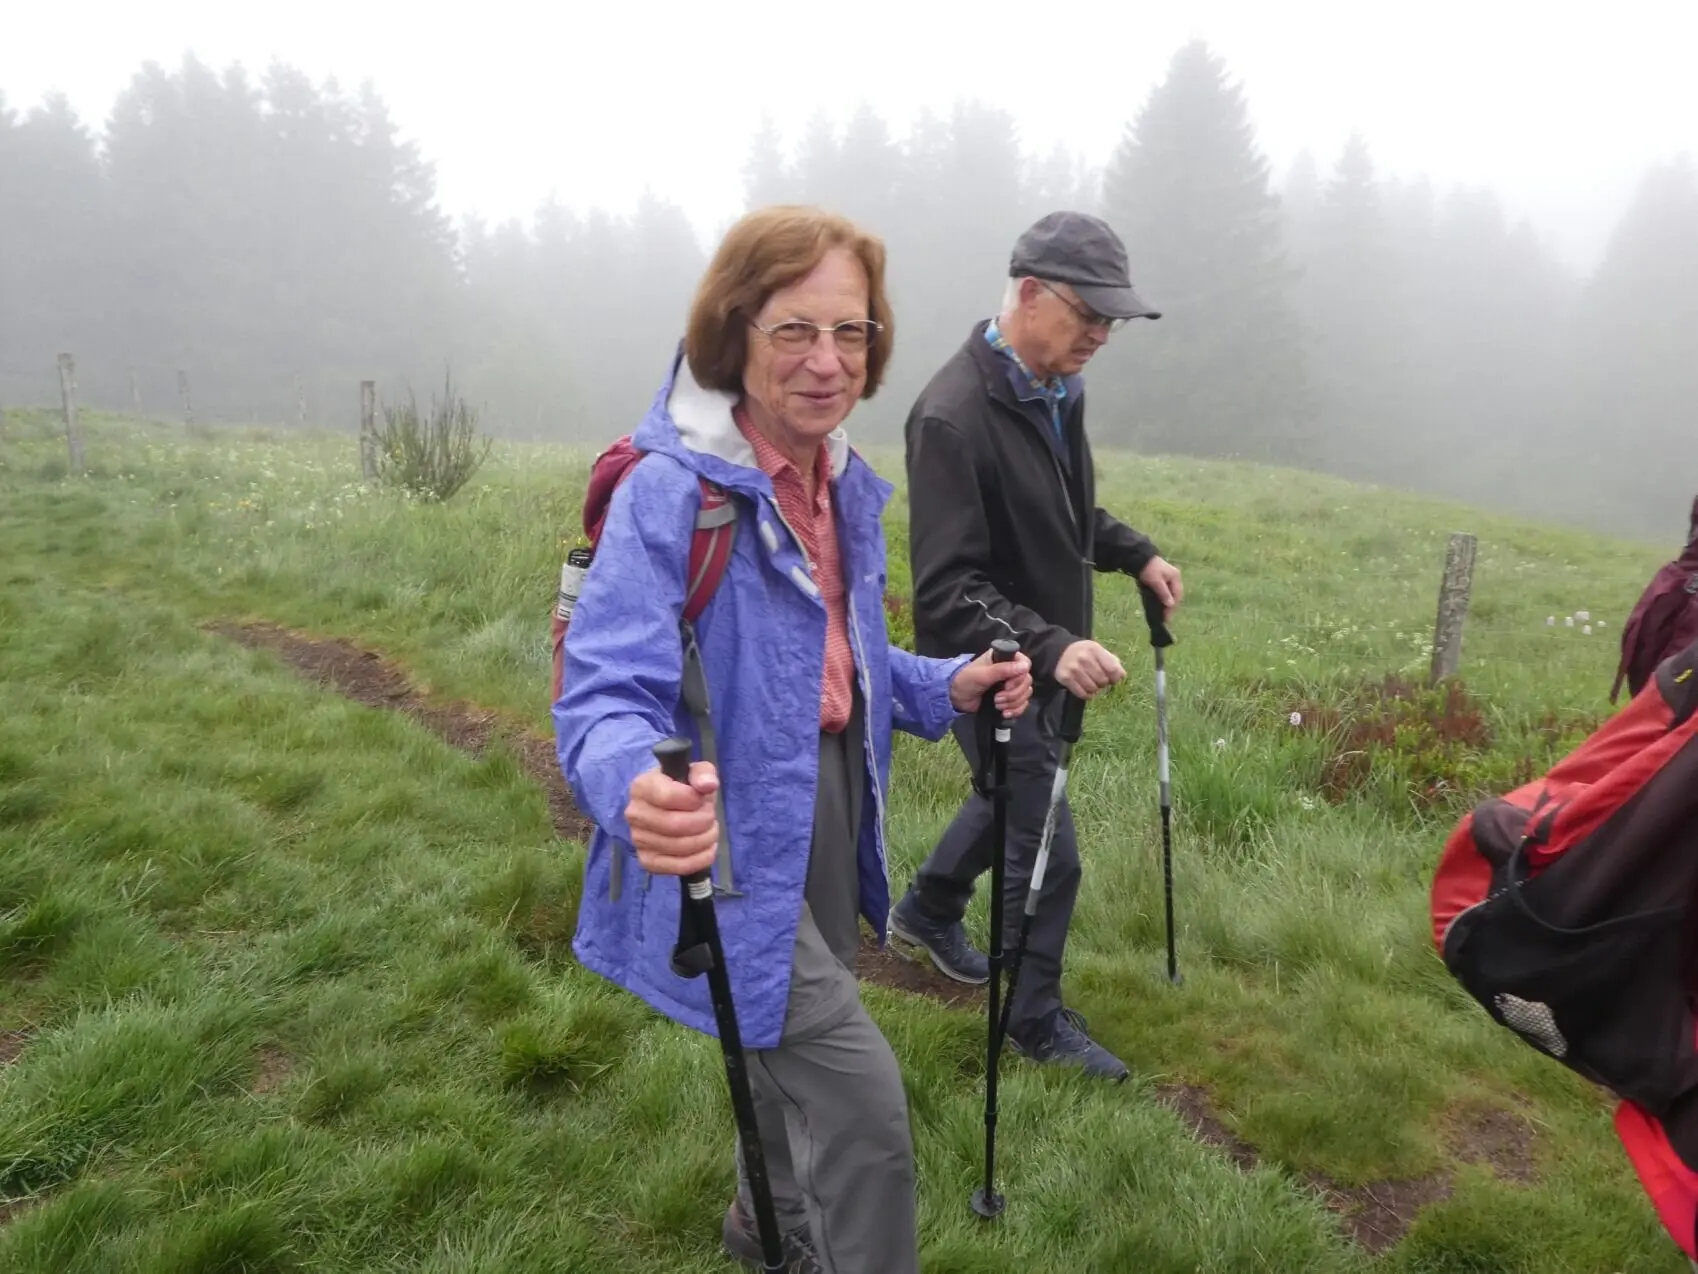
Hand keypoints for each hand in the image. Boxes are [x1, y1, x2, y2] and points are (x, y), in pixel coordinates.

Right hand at [624, 760, 719, 875]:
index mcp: (642, 786)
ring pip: (679, 847)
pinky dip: (701, 859)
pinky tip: (707, 848)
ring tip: (710, 830)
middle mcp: (635, 814)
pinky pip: (678, 867)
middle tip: (710, 816)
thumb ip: (703, 773)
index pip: (668, 797)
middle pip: (675, 824)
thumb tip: (708, 784)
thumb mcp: (694, 773)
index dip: (693, 800)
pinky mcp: (648, 861)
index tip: (703, 798)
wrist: (667, 808)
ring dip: (705, 839)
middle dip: (703, 821)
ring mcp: (638, 839)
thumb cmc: (682, 788)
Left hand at [949, 647, 1033, 716]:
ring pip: (1025, 694)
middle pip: (1026, 681)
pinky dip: (1015, 710)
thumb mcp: (982, 674)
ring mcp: (1011, 685)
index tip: (1006, 685)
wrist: (956, 698)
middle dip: (1013, 694)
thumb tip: (1024, 666)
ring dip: (1012, 703)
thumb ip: (1002, 670)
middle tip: (997, 698)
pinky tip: (1004, 713)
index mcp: (1004, 658)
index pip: (1025, 664)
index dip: (1019, 677)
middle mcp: (1010, 670)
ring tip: (996, 705)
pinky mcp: (1010, 699)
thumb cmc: (966, 680)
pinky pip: (1022, 705)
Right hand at [1055, 639, 1124, 698]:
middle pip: (1102, 680)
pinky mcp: (1065, 678)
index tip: (1113, 679)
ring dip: (1095, 690)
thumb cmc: (1086, 654)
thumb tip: (1121, 676)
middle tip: (1100, 681)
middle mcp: (1083, 657)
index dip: (1115, 678)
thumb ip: (1112, 662)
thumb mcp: (1099, 652)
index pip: (1112, 669)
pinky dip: (1087, 695)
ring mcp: (1073, 668)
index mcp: (1094, 649)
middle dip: (1104, 683)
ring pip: (1092, 688)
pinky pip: (1082, 693)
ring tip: (1093, 684)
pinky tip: (1087, 690)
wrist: (1062, 652)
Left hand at [1139, 555, 1183, 619]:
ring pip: (1169, 595)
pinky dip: (1162, 599)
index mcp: (1175, 577)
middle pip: (1174, 596)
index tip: (1166, 618)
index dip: (1172, 607)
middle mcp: (1174, 578)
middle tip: (1164, 619)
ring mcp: (1168, 579)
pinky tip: (1158, 606)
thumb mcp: (1156, 582)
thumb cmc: (1148, 569)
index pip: (1177, 595)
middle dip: (1169, 607)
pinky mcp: (1161, 580)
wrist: (1138, 558)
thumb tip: (1171, 604)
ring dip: (1166, 604)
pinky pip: (1164, 592)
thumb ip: (1163, 593)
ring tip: (1162, 615)